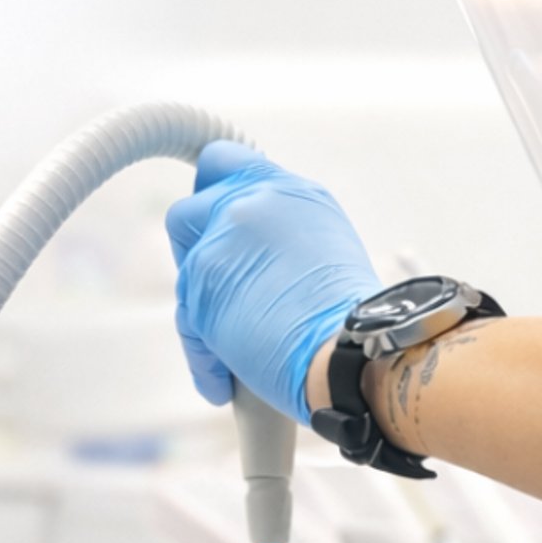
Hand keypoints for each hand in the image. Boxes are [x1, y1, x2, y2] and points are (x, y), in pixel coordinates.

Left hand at [166, 142, 380, 423]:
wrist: (355, 349)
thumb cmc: (351, 317)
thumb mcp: (324, 246)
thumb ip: (281, 232)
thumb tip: (250, 249)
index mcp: (286, 191)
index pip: (222, 159)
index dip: (209, 190)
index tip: (209, 216)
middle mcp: (251, 203)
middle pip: (187, 213)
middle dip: (192, 252)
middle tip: (213, 285)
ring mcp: (223, 241)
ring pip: (186, 275)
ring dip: (204, 313)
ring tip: (234, 352)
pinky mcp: (203, 285)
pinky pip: (190, 323)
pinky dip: (206, 358)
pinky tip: (223, 383)